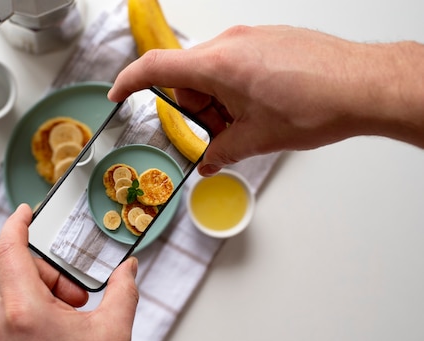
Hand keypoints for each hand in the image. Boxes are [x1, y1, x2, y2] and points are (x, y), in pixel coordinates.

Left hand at [0, 204, 138, 340]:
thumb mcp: (113, 333)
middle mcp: (0, 322)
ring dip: (44, 289)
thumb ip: (123, 291)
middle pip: (15, 268)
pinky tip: (61, 327)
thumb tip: (128, 270)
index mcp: (23, 311)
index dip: (16, 224)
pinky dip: (35, 306)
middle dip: (49, 270)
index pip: (8, 250)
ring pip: (13, 288)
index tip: (25, 211)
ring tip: (72, 316)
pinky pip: (12, 309)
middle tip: (77, 295)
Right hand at [109, 25, 423, 174]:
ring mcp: (251, 38)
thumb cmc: (316, 105)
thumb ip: (222, 151)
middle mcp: (230, 43)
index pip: (155, 67)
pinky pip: (236, 62)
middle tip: (221, 132)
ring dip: (219, 99)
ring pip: (212, 70)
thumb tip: (209, 161)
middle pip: (188, 76)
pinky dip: (236, 87)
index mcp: (217, 65)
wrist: (364, 84)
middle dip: (196, 107)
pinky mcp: (268, 38)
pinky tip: (263, 105)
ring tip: (251, 121)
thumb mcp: (257, 138)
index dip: (129, 82)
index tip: (117, 94)